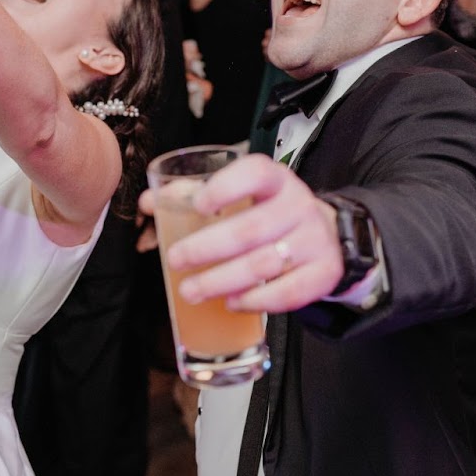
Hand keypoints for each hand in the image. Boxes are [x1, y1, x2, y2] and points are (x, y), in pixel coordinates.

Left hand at [136, 154, 342, 312]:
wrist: (327, 234)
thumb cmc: (271, 212)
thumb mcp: (243, 196)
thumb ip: (196, 197)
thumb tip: (148, 204)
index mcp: (275, 180)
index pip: (256, 173)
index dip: (226, 187)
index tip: (198, 204)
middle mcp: (298, 205)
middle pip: (251, 228)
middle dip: (206, 247)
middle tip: (175, 260)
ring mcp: (315, 239)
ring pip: (265, 264)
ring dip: (222, 280)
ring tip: (191, 291)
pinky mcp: (325, 272)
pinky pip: (288, 292)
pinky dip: (255, 300)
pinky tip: (231, 303)